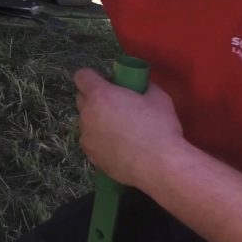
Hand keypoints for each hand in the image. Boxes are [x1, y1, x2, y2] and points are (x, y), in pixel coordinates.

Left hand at [74, 68, 185, 188]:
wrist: (159, 165)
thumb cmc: (160, 127)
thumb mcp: (158, 97)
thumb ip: (144, 87)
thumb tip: (142, 87)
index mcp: (100, 95)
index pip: (81, 76)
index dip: (93, 77)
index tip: (108, 82)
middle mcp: (87, 114)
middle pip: (81, 98)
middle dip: (94, 97)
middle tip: (116, 104)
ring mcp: (86, 136)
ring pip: (86, 122)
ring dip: (97, 120)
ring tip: (120, 129)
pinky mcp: (90, 156)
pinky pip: (91, 141)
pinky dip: (100, 140)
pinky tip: (119, 146)